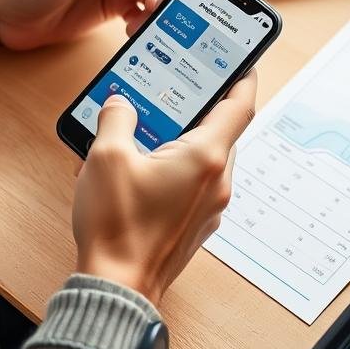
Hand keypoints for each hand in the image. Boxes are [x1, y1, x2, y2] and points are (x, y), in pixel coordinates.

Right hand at [71, 71, 257, 305]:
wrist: (118, 288)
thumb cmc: (118, 228)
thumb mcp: (106, 157)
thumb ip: (116, 118)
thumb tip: (120, 104)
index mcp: (206, 158)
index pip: (240, 105)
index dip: (242, 77)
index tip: (241, 60)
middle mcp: (218, 183)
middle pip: (222, 131)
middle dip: (199, 110)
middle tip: (176, 92)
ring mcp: (210, 208)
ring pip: (207, 159)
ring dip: (184, 141)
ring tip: (148, 131)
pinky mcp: (196, 225)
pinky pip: (195, 185)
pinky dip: (177, 169)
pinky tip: (142, 168)